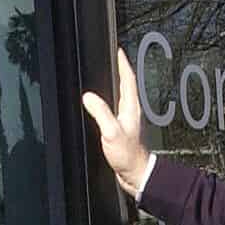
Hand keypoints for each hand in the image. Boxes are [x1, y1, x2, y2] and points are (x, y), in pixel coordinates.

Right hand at [79, 47, 150, 196]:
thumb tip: (88, 97)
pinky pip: (115, 108)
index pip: (128, 79)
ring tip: (107, 75)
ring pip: (121, 96)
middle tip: (111, 58)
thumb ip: (101, 113)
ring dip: (115, 84)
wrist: (135, 174)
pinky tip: (103, 104)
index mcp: (130, 108)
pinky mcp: (122, 129)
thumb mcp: (111, 132)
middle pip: (125, 85)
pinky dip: (110, 100)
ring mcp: (127, 120)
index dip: (122, 64)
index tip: (117, 50)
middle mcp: (131, 111)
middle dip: (119, 70)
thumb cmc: (128, 155)